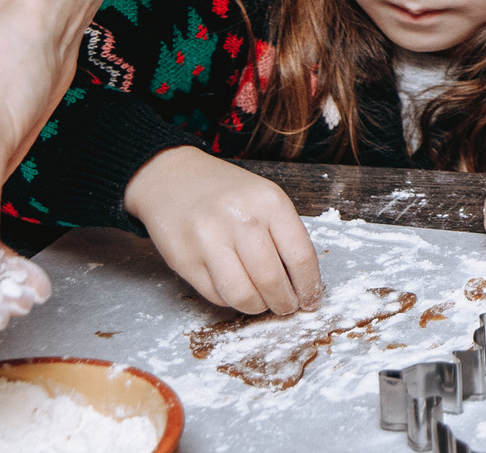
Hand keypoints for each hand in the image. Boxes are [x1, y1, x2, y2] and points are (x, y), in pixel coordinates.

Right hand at [124, 148, 322, 315]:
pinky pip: (216, 296)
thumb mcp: (264, 197)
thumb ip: (284, 233)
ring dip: (258, 307)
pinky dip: (231, 301)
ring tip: (263, 303)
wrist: (173, 177)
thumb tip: (303, 279)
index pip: (300, 256)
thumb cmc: (226, 191)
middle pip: (272, 280)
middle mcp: (241, 220)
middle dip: (285, 303)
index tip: (312, 299)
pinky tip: (237, 291)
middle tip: (288, 307)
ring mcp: (209, 241)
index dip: (309, 285)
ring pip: (243, 295)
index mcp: (269, 202)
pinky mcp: (184, 261)